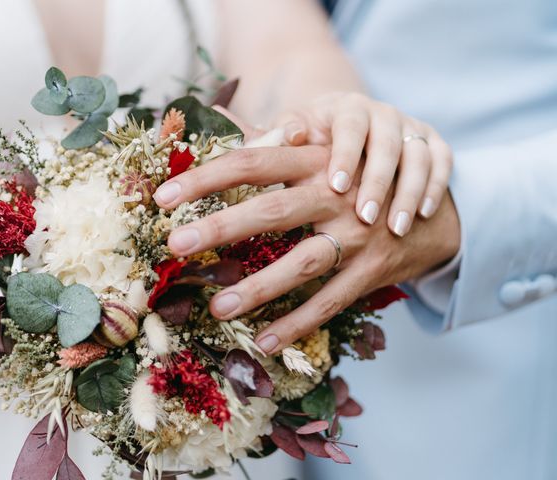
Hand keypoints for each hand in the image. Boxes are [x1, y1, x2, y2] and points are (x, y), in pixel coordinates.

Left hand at [152, 145, 459, 353]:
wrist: (433, 207)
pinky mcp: (374, 270)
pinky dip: (300, 323)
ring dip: (259, 287)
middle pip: (273, 210)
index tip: (164, 197)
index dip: (207, 177)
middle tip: (174, 245)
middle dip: (221, 228)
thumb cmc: (357, 177)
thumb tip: (213, 111)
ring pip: (302, 263)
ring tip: (217, 308)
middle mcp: (336, 196)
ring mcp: (357, 235)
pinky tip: (266, 341)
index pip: (253, 162)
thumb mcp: (320, 151)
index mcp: (315, 162)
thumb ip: (269, 138)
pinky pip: (332, 302)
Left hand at [275, 92, 452, 235]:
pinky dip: (436, 186)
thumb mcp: (296, 130)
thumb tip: (290, 136)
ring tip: (397, 228)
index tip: (336, 187)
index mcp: (349, 109)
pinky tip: (424, 214)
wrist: (348, 128)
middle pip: (387, 145)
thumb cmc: (315, 137)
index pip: (350, 128)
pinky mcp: (432, 141)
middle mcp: (384, 114)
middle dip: (377, 183)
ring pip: (418, 156)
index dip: (345, 156)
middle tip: (365, 218)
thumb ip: (286, 132)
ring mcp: (411, 127)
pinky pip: (442, 161)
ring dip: (409, 192)